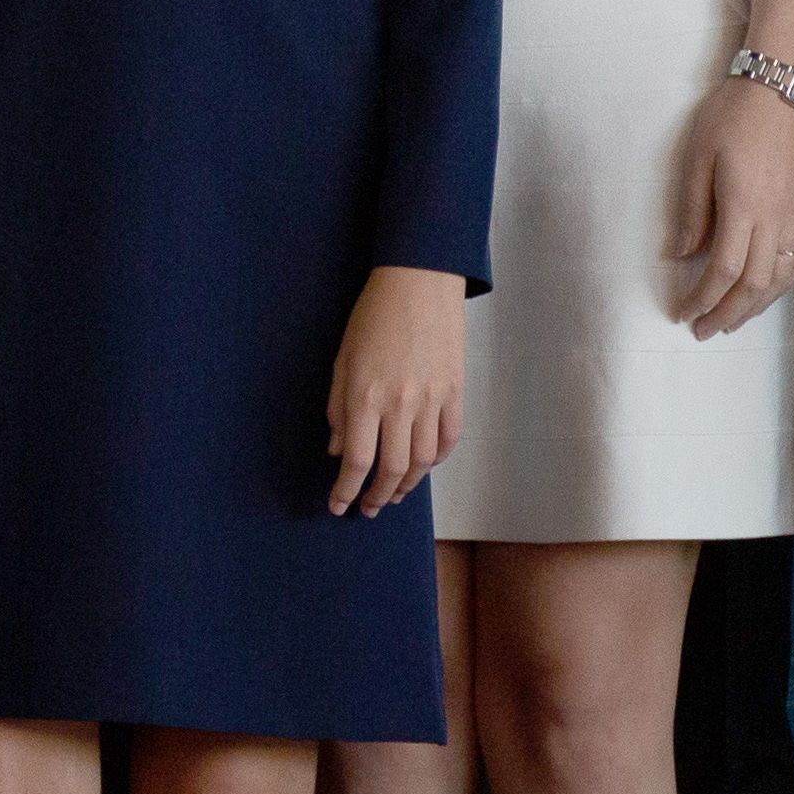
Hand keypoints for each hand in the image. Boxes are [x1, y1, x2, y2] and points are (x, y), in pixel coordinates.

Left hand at [325, 265, 468, 515]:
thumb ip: (338, 409)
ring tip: (393, 495)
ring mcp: (432, 400)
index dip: (346, 490)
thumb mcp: (342, 362)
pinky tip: (422, 467)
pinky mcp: (455, 392)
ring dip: (406, 485)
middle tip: (367, 509)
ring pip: (423, 461)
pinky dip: (436, 460)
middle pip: (391, 469)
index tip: (338, 506)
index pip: (356, 461)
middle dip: (377, 496)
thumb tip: (338, 450)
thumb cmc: (372, 319)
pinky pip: (448, 439)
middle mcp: (400, 404)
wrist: (418, 284)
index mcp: (365, 397)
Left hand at [665, 76, 793, 338]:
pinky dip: (779, 285)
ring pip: (780, 278)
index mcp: (744, 206)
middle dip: (727, 313)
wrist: (783, 90)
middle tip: (704, 331)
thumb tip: (682, 254)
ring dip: (755, 306)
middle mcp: (776, 219)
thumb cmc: (732, 117)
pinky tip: (764, 294)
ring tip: (731, 321)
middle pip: (755, 284)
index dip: (703, 298)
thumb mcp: (697, 158)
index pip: (724, 269)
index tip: (684, 313)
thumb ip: (692, 211)